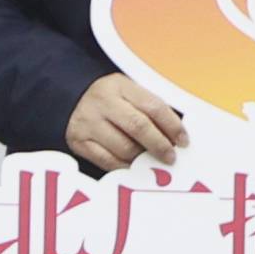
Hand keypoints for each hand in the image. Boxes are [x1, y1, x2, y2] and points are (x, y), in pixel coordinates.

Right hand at [65, 74, 193, 172]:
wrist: (71, 99)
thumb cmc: (111, 99)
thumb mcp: (129, 92)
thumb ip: (150, 109)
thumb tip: (176, 135)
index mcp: (120, 86)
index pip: (153, 106)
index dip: (172, 126)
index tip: (183, 140)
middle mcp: (103, 102)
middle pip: (138, 127)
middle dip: (160, 145)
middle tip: (170, 157)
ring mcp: (88, 123)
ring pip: (124, 148)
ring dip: (143, 159)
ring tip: (152, 161)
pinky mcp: (79, 142)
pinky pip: (108, 162)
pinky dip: (125, 167)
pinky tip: (134, 166)